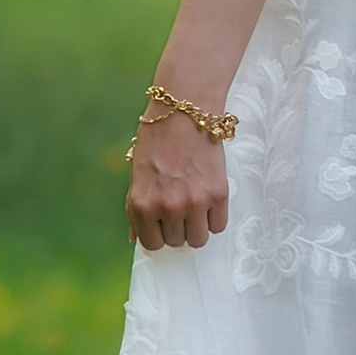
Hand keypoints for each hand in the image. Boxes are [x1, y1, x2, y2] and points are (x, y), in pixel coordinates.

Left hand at [127, 107, 230, 250]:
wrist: (185, 110)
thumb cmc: (157, 140)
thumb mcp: (137, 174)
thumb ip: (136, 209)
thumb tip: (135, 239)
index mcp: (142, 204)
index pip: (152, 244)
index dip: (158, 234)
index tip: (163, 222)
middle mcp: (168, 207)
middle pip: (177, 243)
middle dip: (178, 227)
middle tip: (180, 204)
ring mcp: (194, 202)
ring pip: (199, 239)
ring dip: (197, 226)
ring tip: (195, 204)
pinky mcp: (218, 194)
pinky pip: (219, 225)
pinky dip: (214, 217)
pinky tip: (209, 198)